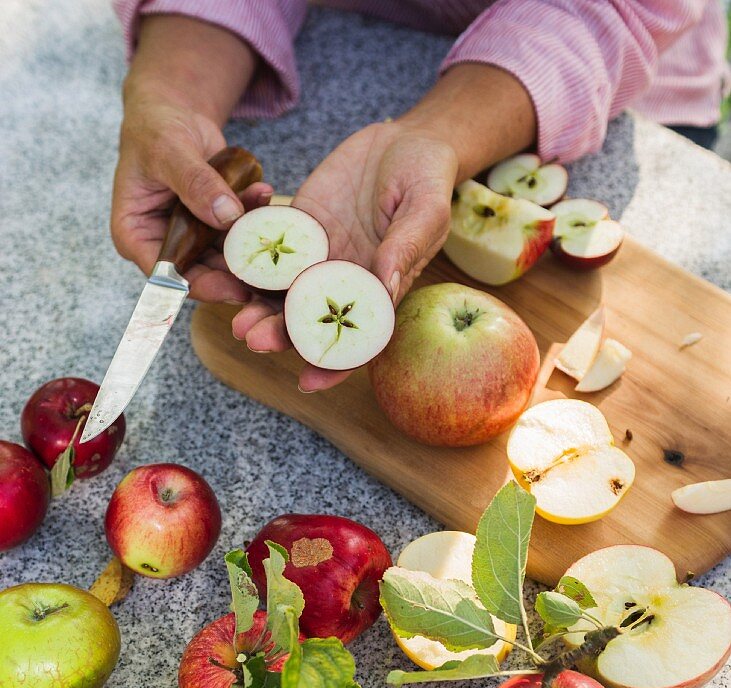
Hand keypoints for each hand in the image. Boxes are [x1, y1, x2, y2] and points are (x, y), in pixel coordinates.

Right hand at [111, 95, 271, 302]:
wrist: (173, 114)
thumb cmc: (155, 129)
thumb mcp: (170, 150)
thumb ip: (195, 182)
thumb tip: (227, 215)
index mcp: (135, 234)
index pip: (165, 274)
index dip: (199, 285)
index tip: (233, 287)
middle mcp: (162, 244)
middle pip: (200, 274)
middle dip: (234, 274)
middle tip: (268, 272)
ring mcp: (190, 238)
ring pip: (223, 259)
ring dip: (250, 247)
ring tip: (272, 228)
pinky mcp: (213, 228)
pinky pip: (237, 234)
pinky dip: (253, 218)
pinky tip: (265, 197)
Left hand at [232, 121, 457, 390]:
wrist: (406, 141)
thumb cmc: (427, 179)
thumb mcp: (425, 210)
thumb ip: (406, 247)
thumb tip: (387, 286)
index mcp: (379, 291)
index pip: (354, 340)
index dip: (332, 366)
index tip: (306, 381)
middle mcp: (344, 282)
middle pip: (308, 320)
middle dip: (279, 334)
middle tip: (252, 338)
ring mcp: (318, 256)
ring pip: (282, 290)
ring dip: (256, 305)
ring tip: (233, 314)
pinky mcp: (300, 227)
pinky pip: (271, 246)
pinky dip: (248, 258)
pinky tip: (226, 263)